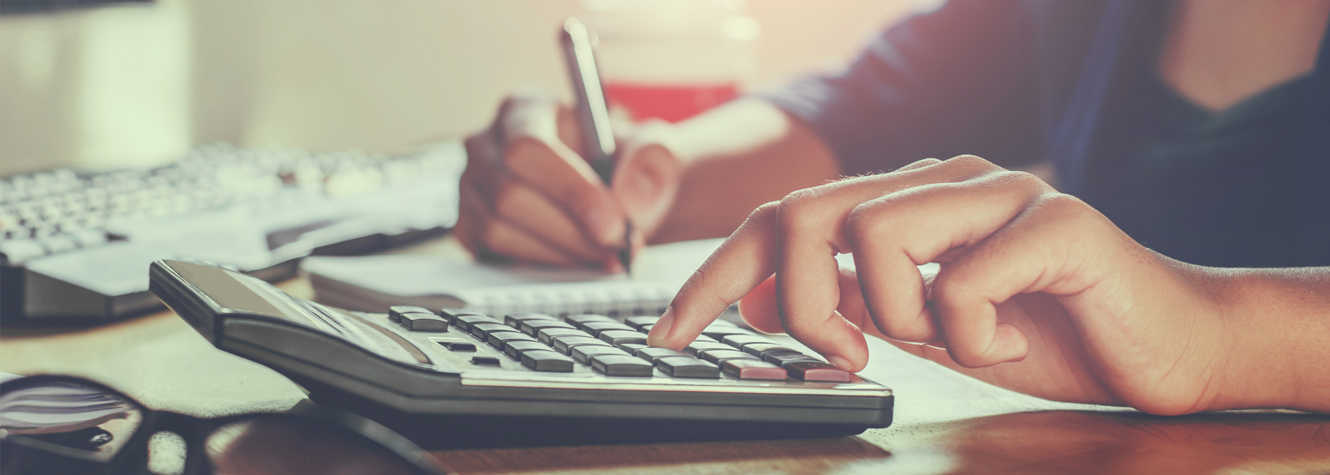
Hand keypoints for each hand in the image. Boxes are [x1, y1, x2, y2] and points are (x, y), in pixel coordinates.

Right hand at [456, 93, 683, 267]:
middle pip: (510, 194)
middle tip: (619, 248)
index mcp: (524, 110)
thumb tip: (630, 196)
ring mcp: (471, 187)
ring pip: (500, 228)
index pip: (528, 148)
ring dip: (561, 252)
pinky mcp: (468, 225)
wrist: (613, 194)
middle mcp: (486, 144)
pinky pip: (493, 252)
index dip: (570, 191)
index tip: (614, 224)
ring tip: (606, 255)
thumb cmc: (625, 163)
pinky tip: (579, 259)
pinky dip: (542, 264)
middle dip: (571, 231)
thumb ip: (655, 160)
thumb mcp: (654, 149)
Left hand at [648, 155, 1247, 414]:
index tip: (671, 333)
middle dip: (795, 301)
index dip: (717, 274)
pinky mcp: (1058, 221)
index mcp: (905, 201)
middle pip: (810, 213)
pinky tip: (1013, 341)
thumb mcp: (921, 327)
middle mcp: (944, 181)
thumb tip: (760, 298)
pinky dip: (973, 335)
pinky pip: (962, 279)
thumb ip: (849, 303)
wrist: (1165, 348)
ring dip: (896, 316)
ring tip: (953, 339)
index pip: (784, 219)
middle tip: (842, 356)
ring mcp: (1000, 193)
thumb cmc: (1044, 332)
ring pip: (875, 234)